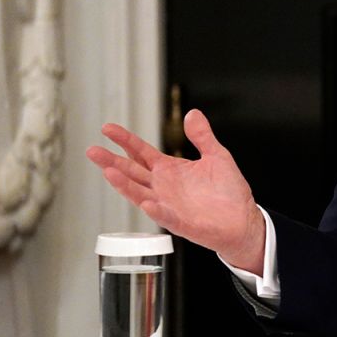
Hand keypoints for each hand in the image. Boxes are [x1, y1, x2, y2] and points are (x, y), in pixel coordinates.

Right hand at [85, 109, 266, 273]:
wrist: (243, 219)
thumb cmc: (228, 191)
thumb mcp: (216, 156)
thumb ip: (202, 136)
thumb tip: (193, 113)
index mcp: (170, 170)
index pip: (141, 152)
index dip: (124, 140)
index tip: (107, 128)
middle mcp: (163, 187)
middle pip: (132, 171)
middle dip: (112, 161)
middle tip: (93, 150)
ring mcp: (169, 205)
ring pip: (140, 193)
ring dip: (125, 184)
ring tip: (109, 172)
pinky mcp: (181, 222)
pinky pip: (165, 216)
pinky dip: (156, 210)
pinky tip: (147, 202)